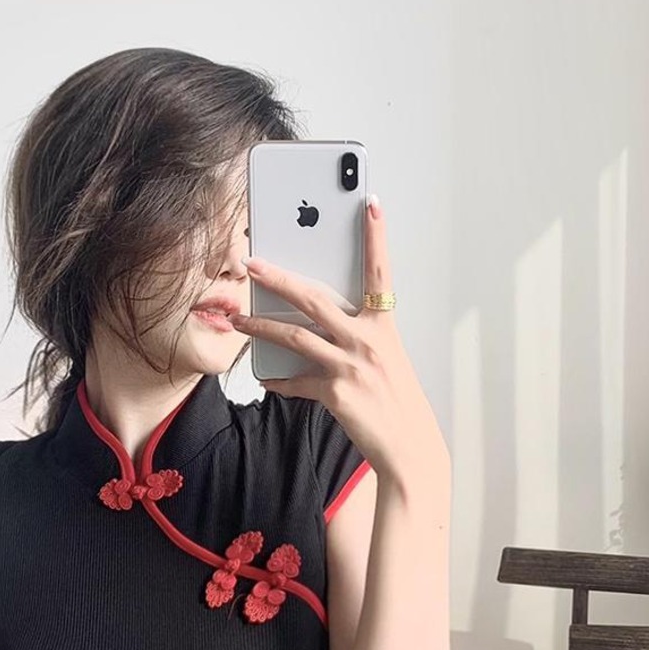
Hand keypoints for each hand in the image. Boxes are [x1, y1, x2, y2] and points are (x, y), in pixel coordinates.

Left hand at [231, 197, 425, 479]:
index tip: (371, 204)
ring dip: (261, 327)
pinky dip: (278, 380)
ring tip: (239, 319)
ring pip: (294, 336)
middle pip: (314, 299)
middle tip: (253, 264)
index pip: (380, 271)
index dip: (376, 237)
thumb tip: (325, 324)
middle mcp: (367, 340)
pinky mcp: (336, 392)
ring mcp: (350, 365)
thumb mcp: (387, 359)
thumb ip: (360, 337)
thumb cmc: (398, 401)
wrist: (409, 444)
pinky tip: (264, 378)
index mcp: (384, 326)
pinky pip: (296, 381)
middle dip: (278, 279)